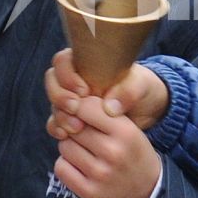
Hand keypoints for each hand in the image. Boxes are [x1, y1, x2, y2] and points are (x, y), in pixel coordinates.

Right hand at [45, 50, 168, 132]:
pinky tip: (66, 135)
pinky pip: (56, 123)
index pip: (63, 61)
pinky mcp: (72, 118)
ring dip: (61, 116)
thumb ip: (128, 91)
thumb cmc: (141, 88)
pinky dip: (58, 129)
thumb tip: (109, 108)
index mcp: (86, 62)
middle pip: (52, 83)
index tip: (84, 90)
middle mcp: (74, 79)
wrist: (146, 109)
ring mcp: (71, 99)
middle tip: (75, 108)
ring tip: (77, 128)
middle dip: (60, 97)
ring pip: (53, 104)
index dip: (67, 76)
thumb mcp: (141, 86)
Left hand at [51, 94, 163, 197]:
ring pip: (64, 147)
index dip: (80, 108)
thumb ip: (101, 114)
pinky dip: (66, 165)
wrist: (147, 189)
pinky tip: (79, 167)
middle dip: (74, 129)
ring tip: (85, 152)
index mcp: (125, 132)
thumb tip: (69, 106)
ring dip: (70, 147)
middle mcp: (113, 152)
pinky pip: (61, 168)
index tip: (83, 114)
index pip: (86, 108)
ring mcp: (100, 174)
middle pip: (72, 127)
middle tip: (86, 137)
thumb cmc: (132, 152)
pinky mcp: (89, 192)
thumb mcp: (128, 127)